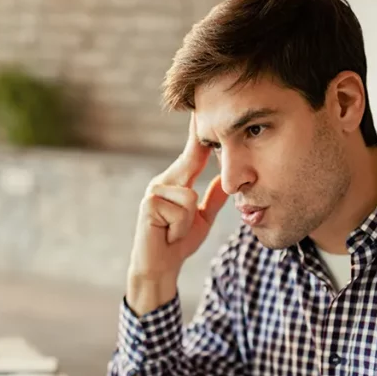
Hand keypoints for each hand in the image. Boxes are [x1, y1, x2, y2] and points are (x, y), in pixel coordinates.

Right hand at [126, 114, 229, 315]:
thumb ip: (213, 198)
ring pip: (189, 197)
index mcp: (177, 182)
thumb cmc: (177, 243)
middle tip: (184, 210)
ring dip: (187, 223)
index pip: (192, 152)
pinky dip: (179, 229)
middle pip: (193, 168)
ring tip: (175, 233)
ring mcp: (154, 192)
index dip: (199, 131)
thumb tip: (227, 179)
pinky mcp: (148, 205)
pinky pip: (181, 210)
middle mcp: (163, 182)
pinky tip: (168, 236)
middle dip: (196, 181)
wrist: (159, 268)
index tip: (204, 107)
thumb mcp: (201, 219)